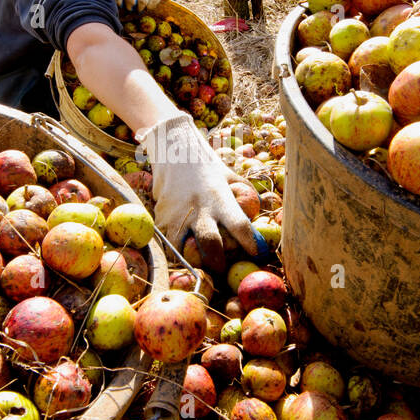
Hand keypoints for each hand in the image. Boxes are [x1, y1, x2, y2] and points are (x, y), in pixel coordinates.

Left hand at [113, 0, 166, 10]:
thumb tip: (115, 9)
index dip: (118, 0)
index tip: (120, 6)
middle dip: (129, 7)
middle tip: (130, 9)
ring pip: (141, 1)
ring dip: (139, 8)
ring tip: (139, 9)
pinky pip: (151, 3)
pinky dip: (148, 8)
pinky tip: (147, 7)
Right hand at [136, 113, 260, 271]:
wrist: (172, 147)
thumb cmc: (206, 163)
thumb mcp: (229, 175)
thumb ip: (243, 194)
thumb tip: (258, 214)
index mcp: (220, 197)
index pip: (240, 226)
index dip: (251, 244)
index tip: (259, 255)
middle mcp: (199, 208)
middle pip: (210, 244)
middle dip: (218, 263)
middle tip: (222, 272)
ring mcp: (177, 213)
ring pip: (182, 248)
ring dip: (190, 261)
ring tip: (197, 267)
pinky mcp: (161, 215)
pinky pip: (166, 240)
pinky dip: (173, 249)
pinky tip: (180, 252)